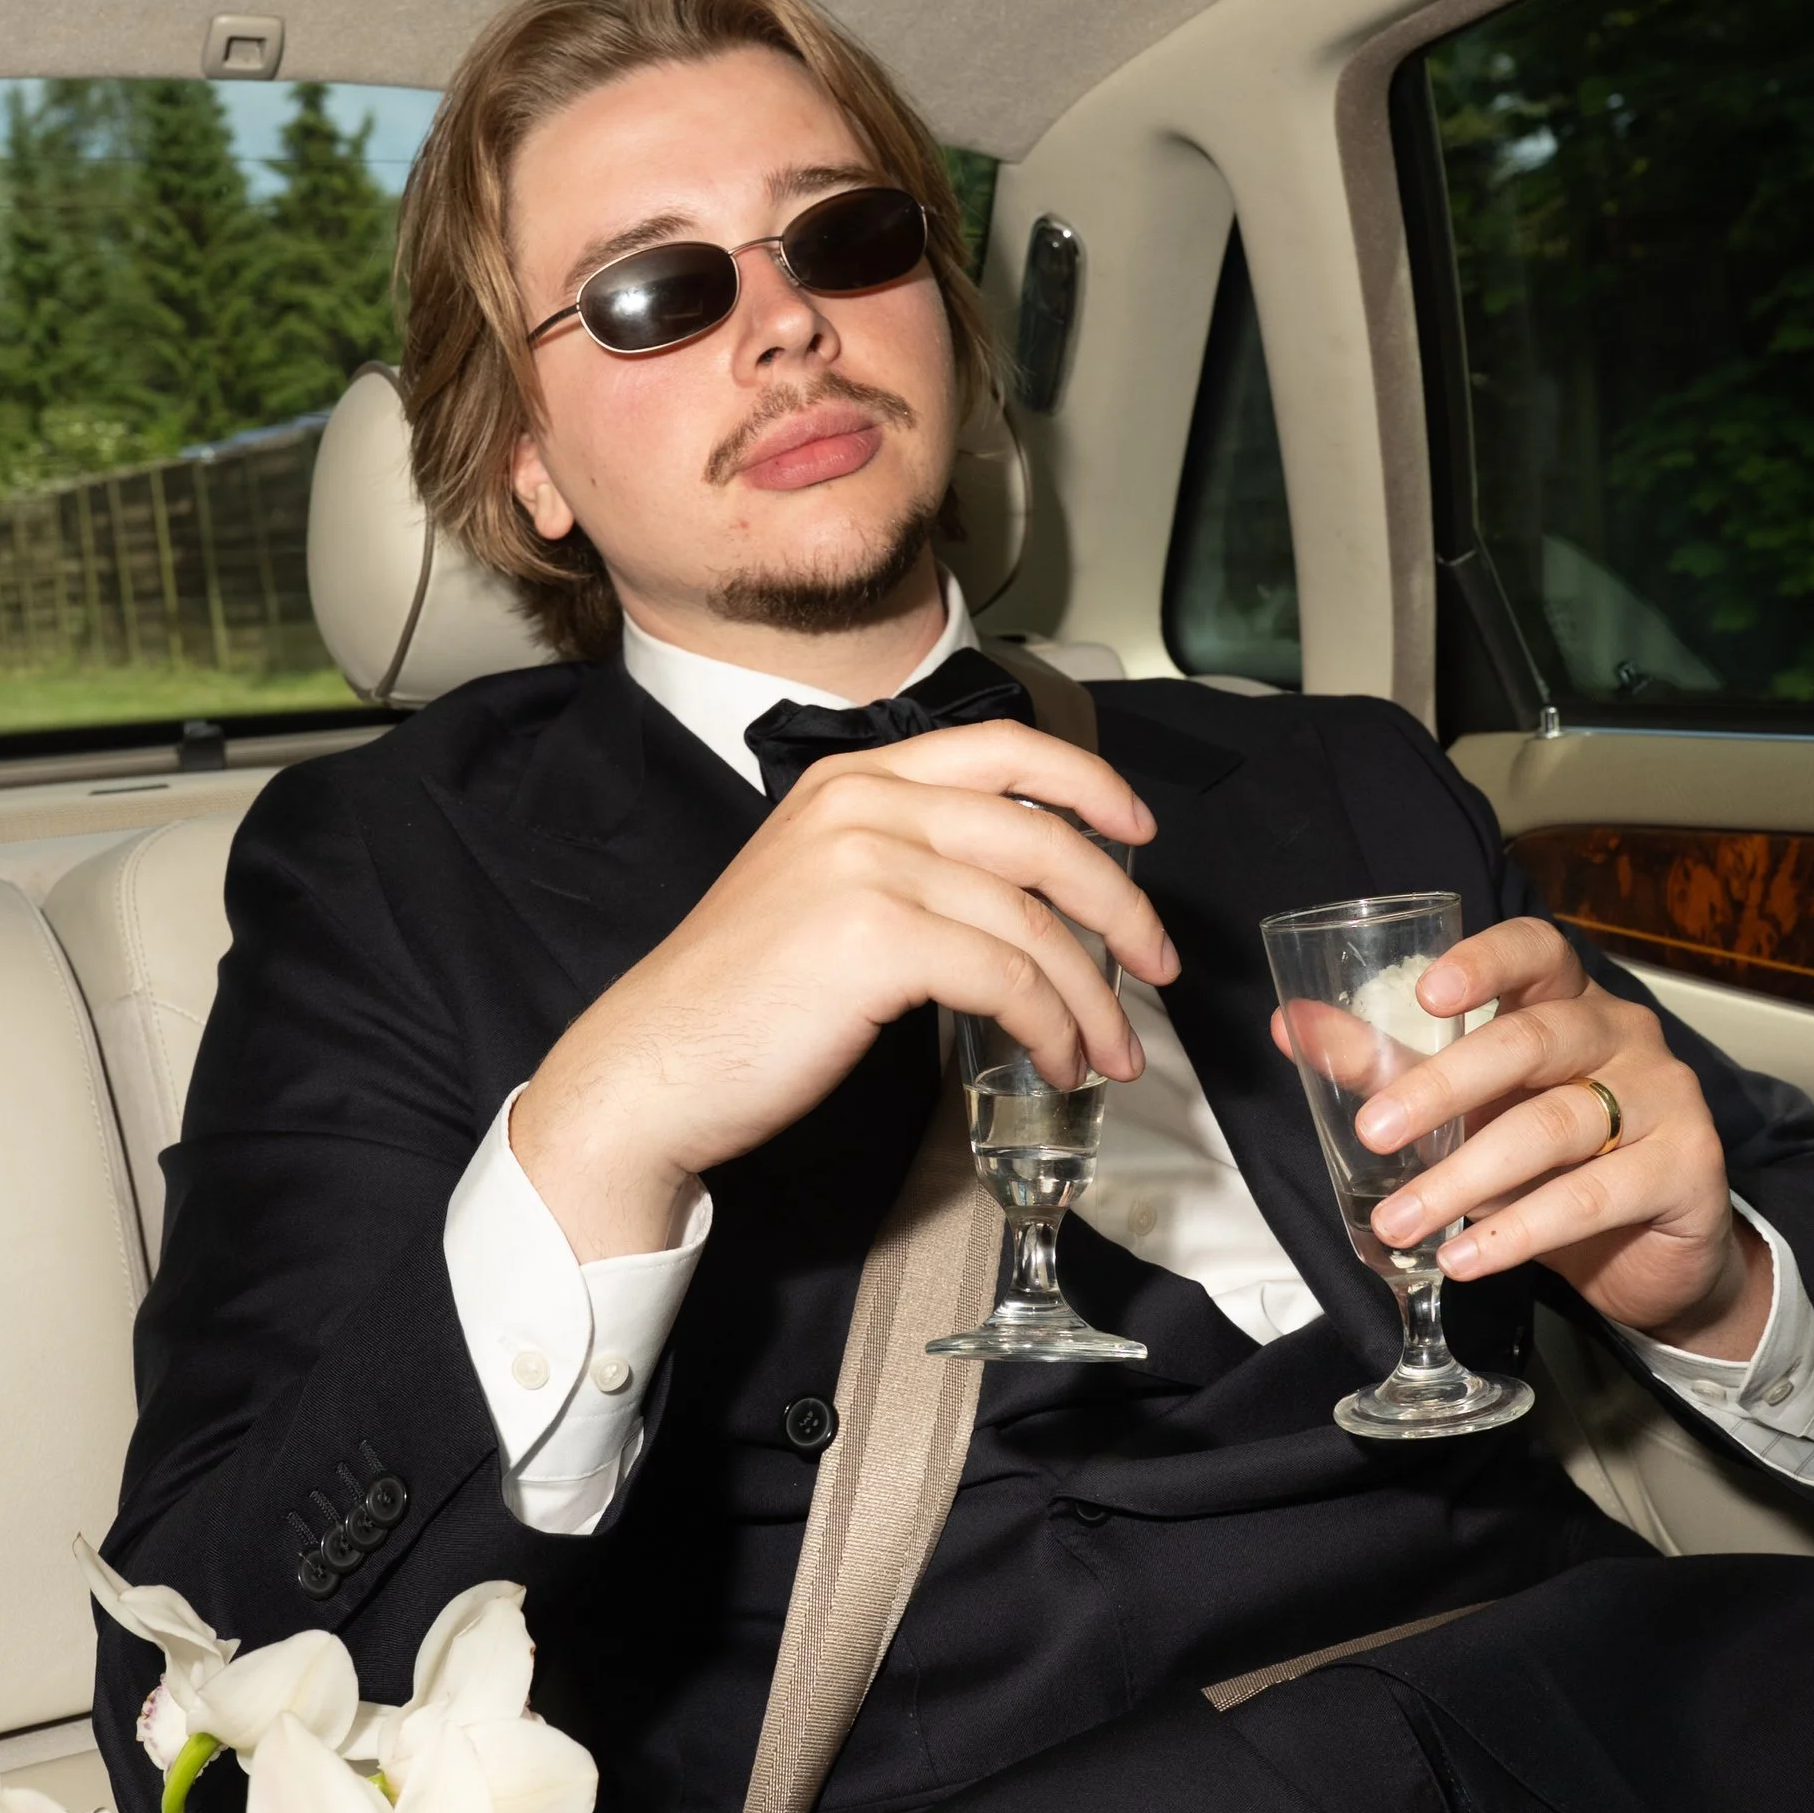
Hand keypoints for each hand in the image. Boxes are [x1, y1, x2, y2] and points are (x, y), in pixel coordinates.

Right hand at [513, 721, 1178, 1257]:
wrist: (654, 1064)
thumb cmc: (739, 998)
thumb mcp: (820, 888)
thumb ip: (904, 861)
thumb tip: (1018, 898)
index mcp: (852, 779)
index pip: (1003, 748)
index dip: (1089, 784)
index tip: (1139, 831)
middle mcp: (863, 803)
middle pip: (1041, 836)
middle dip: (1120, 907)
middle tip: (1159, 966)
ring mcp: (869, 865)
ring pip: (1033, 922)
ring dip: (1091, 997)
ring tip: (1108, 1052)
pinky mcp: (876, 938)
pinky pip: (1007, 979)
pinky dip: (1050, 1026)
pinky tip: (1053, 1058)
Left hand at [1279, 914, 1767, 1358]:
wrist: (1651, 1251)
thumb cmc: (1551, 1162)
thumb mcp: (1467, 1110)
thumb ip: (1386, 1065)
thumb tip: (1289, 1025)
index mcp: (1568, 1002)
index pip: (1536, 951)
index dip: (1485, 962)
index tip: (1426, 994)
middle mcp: (1622, 1035)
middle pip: (1532, 1041)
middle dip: (1444, 1087)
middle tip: (1374, 1132)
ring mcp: (1663, 1097)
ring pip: (1554, 1126)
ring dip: (1465, 1178)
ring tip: (1401, 1221)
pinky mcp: (1687, 1168)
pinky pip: (1592, 1196)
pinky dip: (1519, 1230)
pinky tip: (1465, 1258)